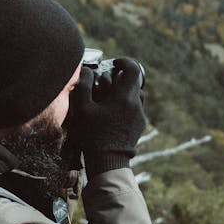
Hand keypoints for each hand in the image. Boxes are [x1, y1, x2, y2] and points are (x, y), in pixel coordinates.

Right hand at [68, 58, 145, 175]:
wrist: (109, 162)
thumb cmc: (93, 135)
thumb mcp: (83, 109)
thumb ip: (84, 86)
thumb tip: (86, 70)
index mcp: (124, 97)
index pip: (133, 69)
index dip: (124, 61)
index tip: (114, 63)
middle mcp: (136, 104)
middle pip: (135, 81)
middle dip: (122, 77)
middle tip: (108, 80)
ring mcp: (140, 116)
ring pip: (137, 95)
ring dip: (126, 91)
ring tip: (110, 97)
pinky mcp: (139, 126)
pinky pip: (136, 108)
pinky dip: (127, 105)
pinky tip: (113, 113)